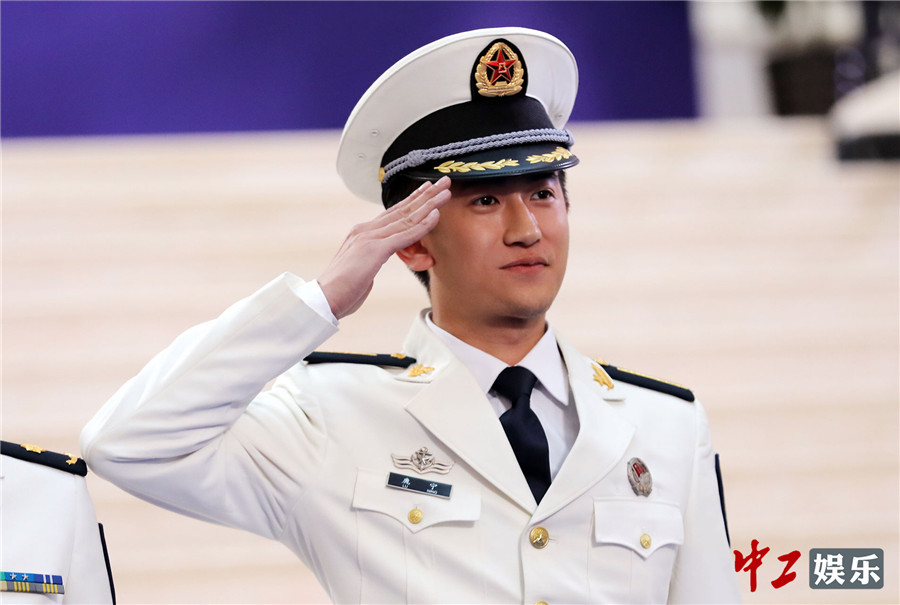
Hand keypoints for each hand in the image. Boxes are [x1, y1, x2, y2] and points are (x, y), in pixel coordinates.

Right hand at [318, 177, 450, 318]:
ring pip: (406, 218)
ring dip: (429, 204)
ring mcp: (370, 238)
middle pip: (402, 209)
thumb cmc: (341, 290)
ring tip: (446, 192)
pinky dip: (422, 225)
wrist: (323, 299)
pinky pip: (404, 235)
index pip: (392, 213)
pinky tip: (436, 215)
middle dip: (425, 195)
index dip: (412, 200)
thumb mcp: (360, 270)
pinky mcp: (374, 250)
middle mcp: (366, 230)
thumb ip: (369, 262)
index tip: (427, 190)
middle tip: (444, 182)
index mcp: (362, 233)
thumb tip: (372, 265)